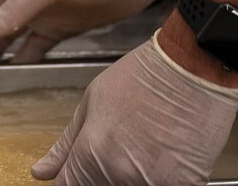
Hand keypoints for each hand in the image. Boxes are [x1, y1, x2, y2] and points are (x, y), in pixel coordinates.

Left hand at [31, 34, 237, 184]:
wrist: (196, 64)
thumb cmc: (147, 74)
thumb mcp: (94, 99)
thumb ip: (67, 143)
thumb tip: (41, 172)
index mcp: (92, 153)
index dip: (71, 179)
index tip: (77, 173)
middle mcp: (121, 174)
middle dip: (100, 176)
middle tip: (121, 147)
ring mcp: (154, 183)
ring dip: (133, 176)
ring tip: (146, 144)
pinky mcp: (186, 184)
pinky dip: (161, 177)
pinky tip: (166, 150)